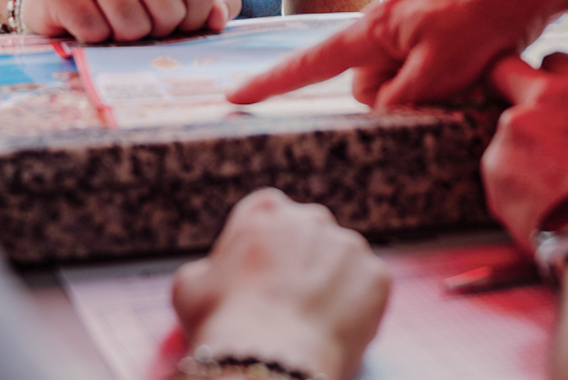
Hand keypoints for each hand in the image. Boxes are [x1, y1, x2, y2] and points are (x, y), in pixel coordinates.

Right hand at [23, 0, 243, 42]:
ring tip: (114, 24)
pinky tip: (89, 24)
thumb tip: (217, 20)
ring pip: (131, 23)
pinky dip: (96, 40)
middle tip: (141, 24)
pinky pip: (95, 31)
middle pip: (168, 9)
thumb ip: (213, 2)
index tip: (177, 21)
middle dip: (159, 31)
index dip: (194, 18)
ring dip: (126, 38)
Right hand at [173, 189, 390, 379]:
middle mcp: (312, 217)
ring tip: (310, 323)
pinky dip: (357, 309)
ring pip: (341, 264)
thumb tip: (213, 275)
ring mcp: (349, 245)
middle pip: (308, 238)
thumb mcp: (190, 286)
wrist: (270, 357)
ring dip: (330, 286)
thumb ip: (209, 268)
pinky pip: (367, 291)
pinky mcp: (377, 276)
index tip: (259, 280)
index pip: (268, 218)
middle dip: (300, 266)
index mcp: (266, 209)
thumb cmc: (225, 323)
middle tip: (287, 305)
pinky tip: (333, 331)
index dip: (263, 252)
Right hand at [224, 0, 559, 108]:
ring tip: (475, 72)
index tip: (235, 98)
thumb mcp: (438, 70)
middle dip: (400, 99)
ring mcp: (414, 26)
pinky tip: (483, 69)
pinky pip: (429, 70)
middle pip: (368, 87)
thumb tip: (379, 107)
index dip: (272, 84)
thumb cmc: (486, 16)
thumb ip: (398, 98)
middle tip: (450, 83)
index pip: (311, 62)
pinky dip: (451, 79)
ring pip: (403, 83)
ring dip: (432, 90)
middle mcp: (387, 24)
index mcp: (375, 29)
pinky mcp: (441, 29)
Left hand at [480, 53, 567, 242]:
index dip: (559, 82)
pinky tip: (541, 206)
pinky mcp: (495, 177)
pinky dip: (512, 184)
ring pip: (502, 129)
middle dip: (512, 89)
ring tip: (548, 183)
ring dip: (518, 146)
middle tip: (534, 124)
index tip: (567, 106)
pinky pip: (496, 170)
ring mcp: (513, 137)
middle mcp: (542, 100)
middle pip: (505, 73)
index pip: (554, 60)